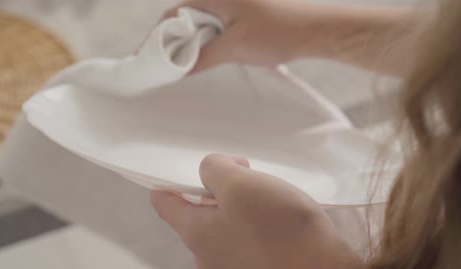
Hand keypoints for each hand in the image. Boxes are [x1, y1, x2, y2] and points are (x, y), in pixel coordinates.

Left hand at [150, 154, 354, 268]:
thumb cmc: (276, 226)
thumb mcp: (240, 181)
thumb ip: (215, 168)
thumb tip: (213, 173)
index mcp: (194, 232)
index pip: (163, 203)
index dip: (171, 182)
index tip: (195, 170)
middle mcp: (206, 258)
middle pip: (198, 217)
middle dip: (217, 194)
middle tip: (247, 181)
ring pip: (224, 233)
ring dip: (238, 214)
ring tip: (268, 204)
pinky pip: (246, 250)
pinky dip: (255, 235)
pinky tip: (278, 228)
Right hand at [163, 0, 321, 72]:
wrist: (315, 30)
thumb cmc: (278, 31)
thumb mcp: (234, 47)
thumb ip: (203, 57)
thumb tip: (178, 69)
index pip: (173, 15)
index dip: (157, 38)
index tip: (145, 58)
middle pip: (184, 20)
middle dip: (171, 44)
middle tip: (159, 68)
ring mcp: (232, 5)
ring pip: (200, 26)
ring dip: (190, 46)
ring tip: (179, 69)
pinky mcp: (242, 16)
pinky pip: (215, 29)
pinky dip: (206, 45)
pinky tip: (205, 61)